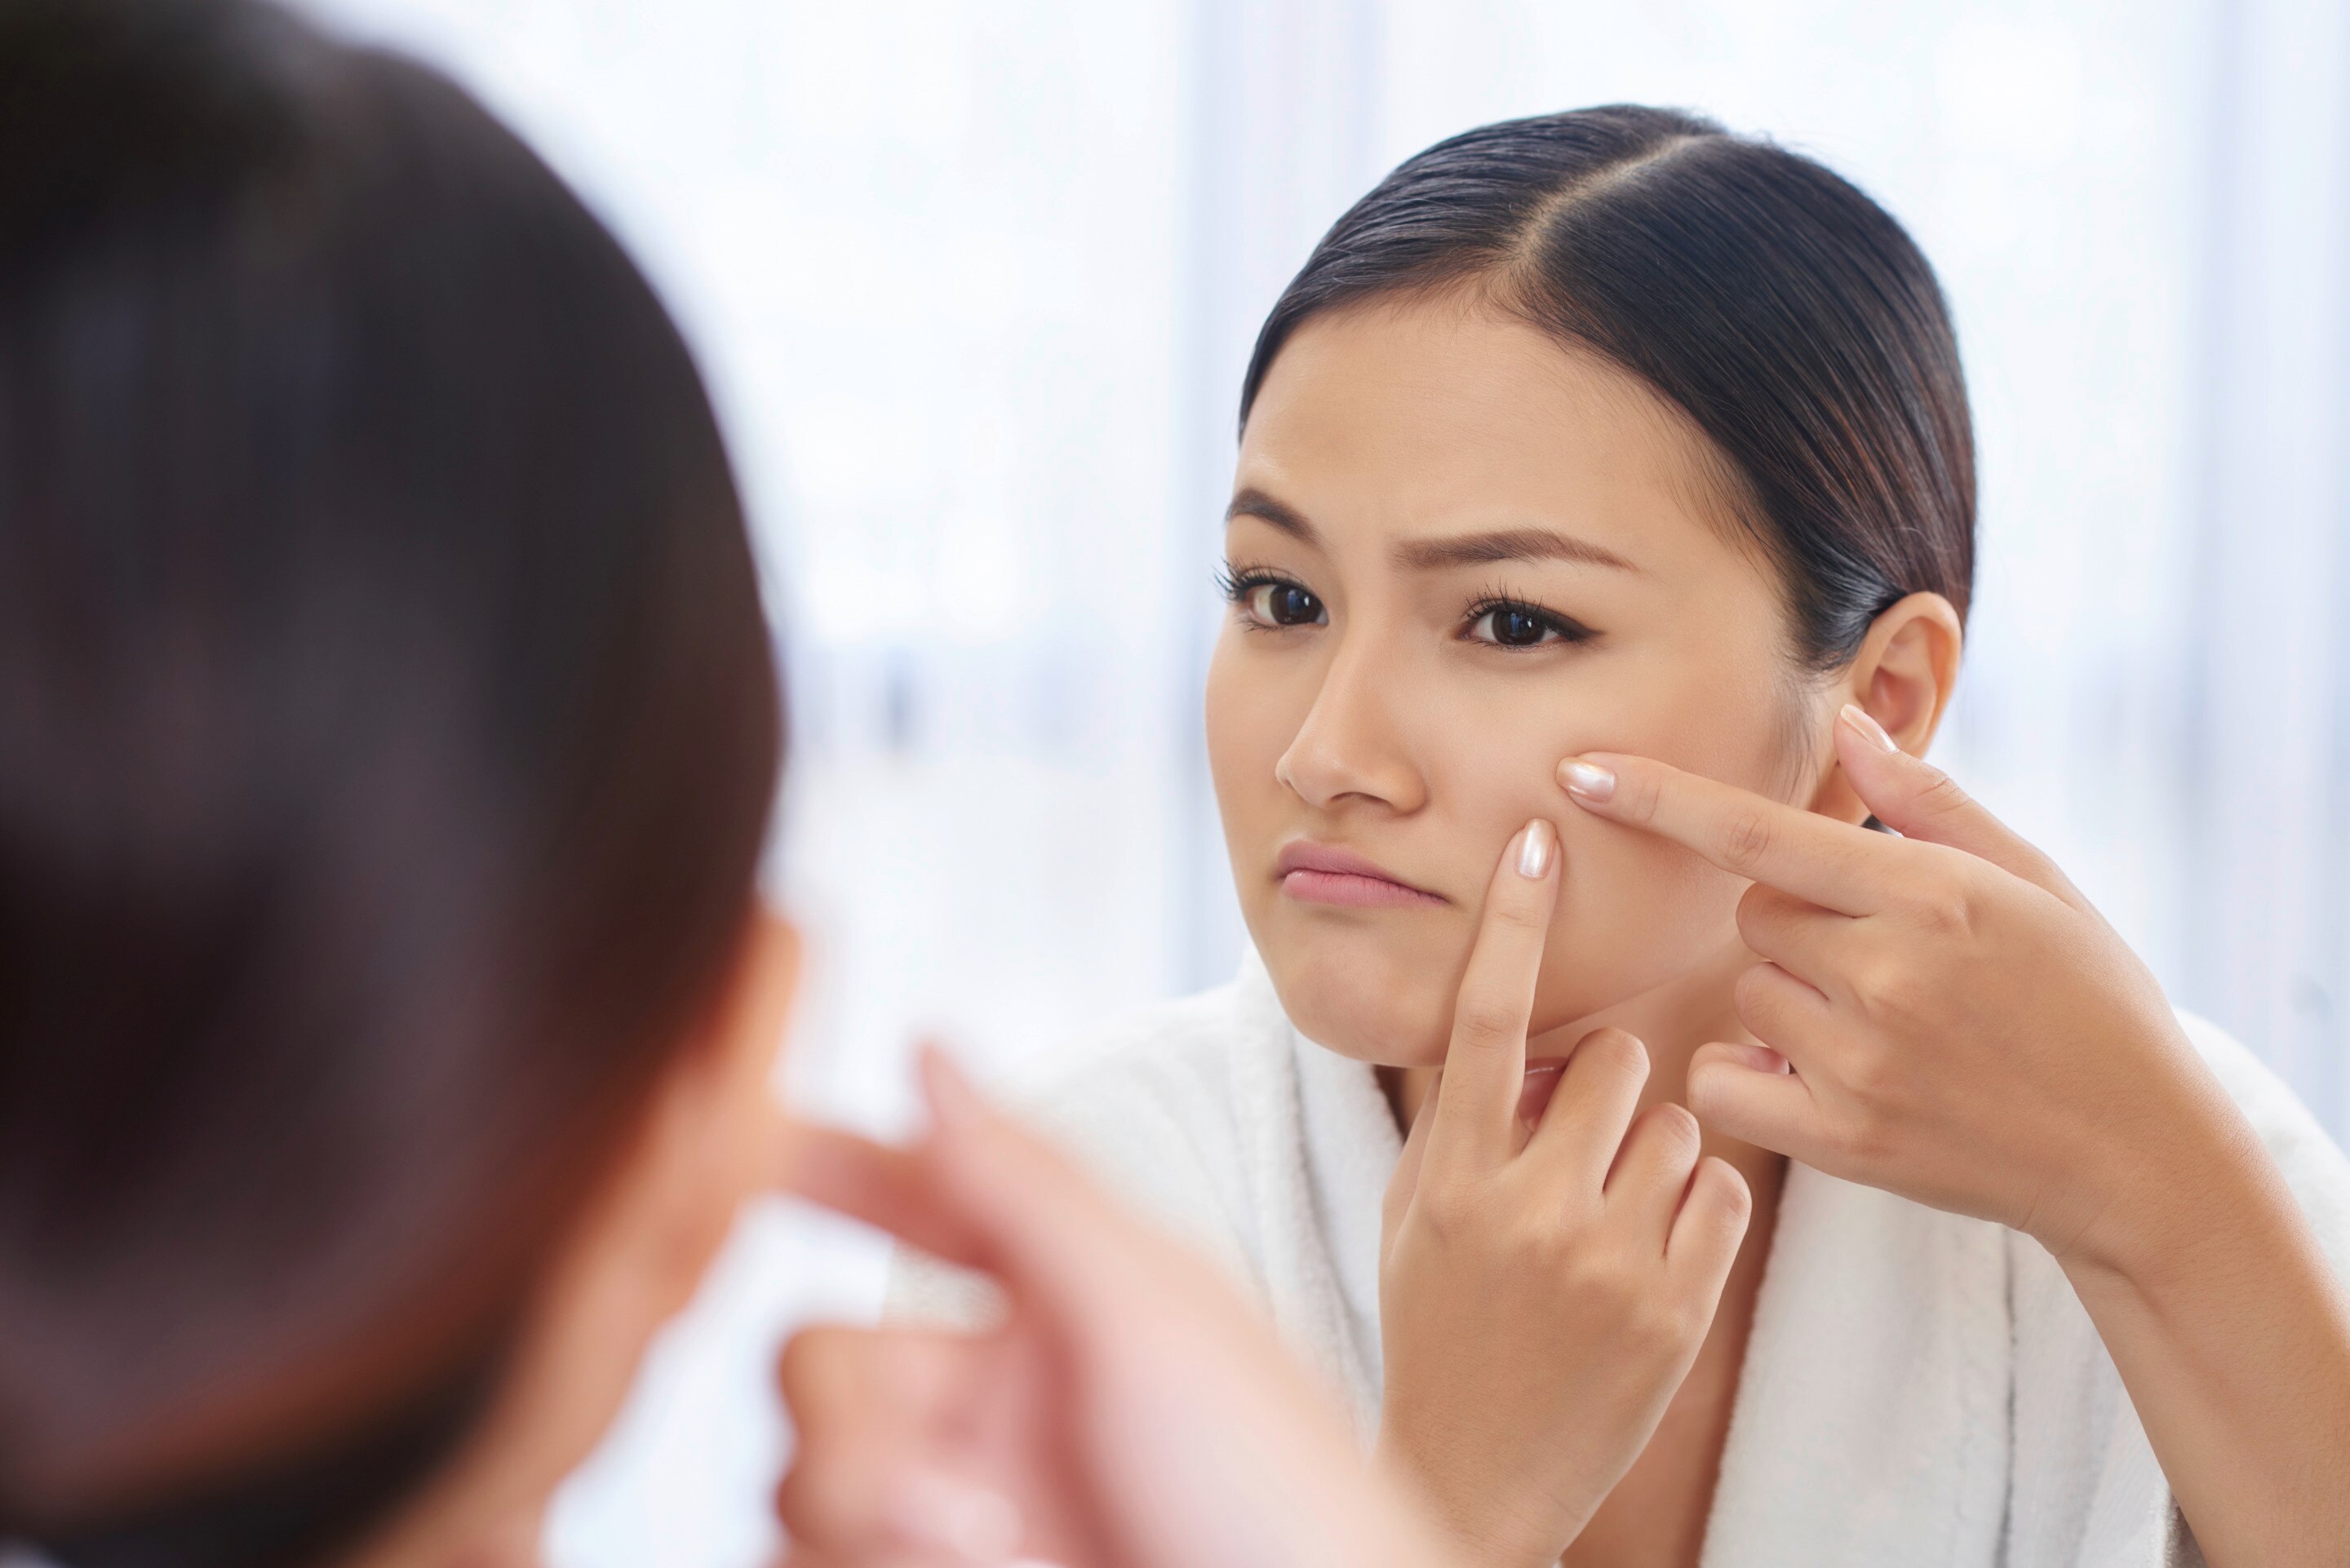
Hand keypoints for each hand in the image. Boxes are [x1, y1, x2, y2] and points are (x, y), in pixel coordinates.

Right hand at [775, 1049, 1459, 1567]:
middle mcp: (995, 1405)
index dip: (829, 1168)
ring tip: (985, 1546)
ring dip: (857, 1509)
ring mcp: (964, 1511)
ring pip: (803, 1477)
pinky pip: (810, 1557)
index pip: (916, 1207)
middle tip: (950, 1484)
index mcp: (1055, 1308)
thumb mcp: (1151, 1317)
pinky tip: (951, 1562)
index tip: (740, 1144)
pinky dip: (845, 1559)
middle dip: (843, 1412)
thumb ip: (1023, 1187)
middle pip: (818, 1361)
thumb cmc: (1276, 1493)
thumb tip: (925, 1046)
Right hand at [1374, 821, 1752, 1567]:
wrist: (1476, 1474)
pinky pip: (1718, 1188)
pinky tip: (1655, 1251)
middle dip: (1605, 1081)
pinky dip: (1696, 1203)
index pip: (1484, 1019)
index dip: (1511, 922)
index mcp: (1451, 1174)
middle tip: (1583, 1137)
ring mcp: (1605, 1258)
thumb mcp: (1416, 1216)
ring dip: (1652, 1145)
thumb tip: (1520, 1034)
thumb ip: (1460, 1122)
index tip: (1539, 842)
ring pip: (1675, 1118)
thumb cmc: (1437, 1327)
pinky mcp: (1676, 1307)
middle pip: (1610, 1058)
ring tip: (1614, 1213)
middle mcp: (1526, 1206)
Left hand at [1560, 704, 2349, 1567]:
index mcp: (1928, 895)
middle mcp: (1884, 974)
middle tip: (1882, 959)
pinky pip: (1724, 1079)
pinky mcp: (1844, 1140)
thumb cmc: (2089, 1002)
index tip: (1579, 771)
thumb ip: (1928, 801)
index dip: (1660, 798)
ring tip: (1879, 1025)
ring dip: (1784, 997)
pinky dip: (1748, 1073)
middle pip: (1751, 915)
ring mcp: (1859, 1062)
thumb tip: (1846, 720)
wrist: (2140, 1154)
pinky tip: (1817, 1075)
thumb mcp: (2032, 882)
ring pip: (1743, 992)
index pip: (1758, 833)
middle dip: (1794, 923)